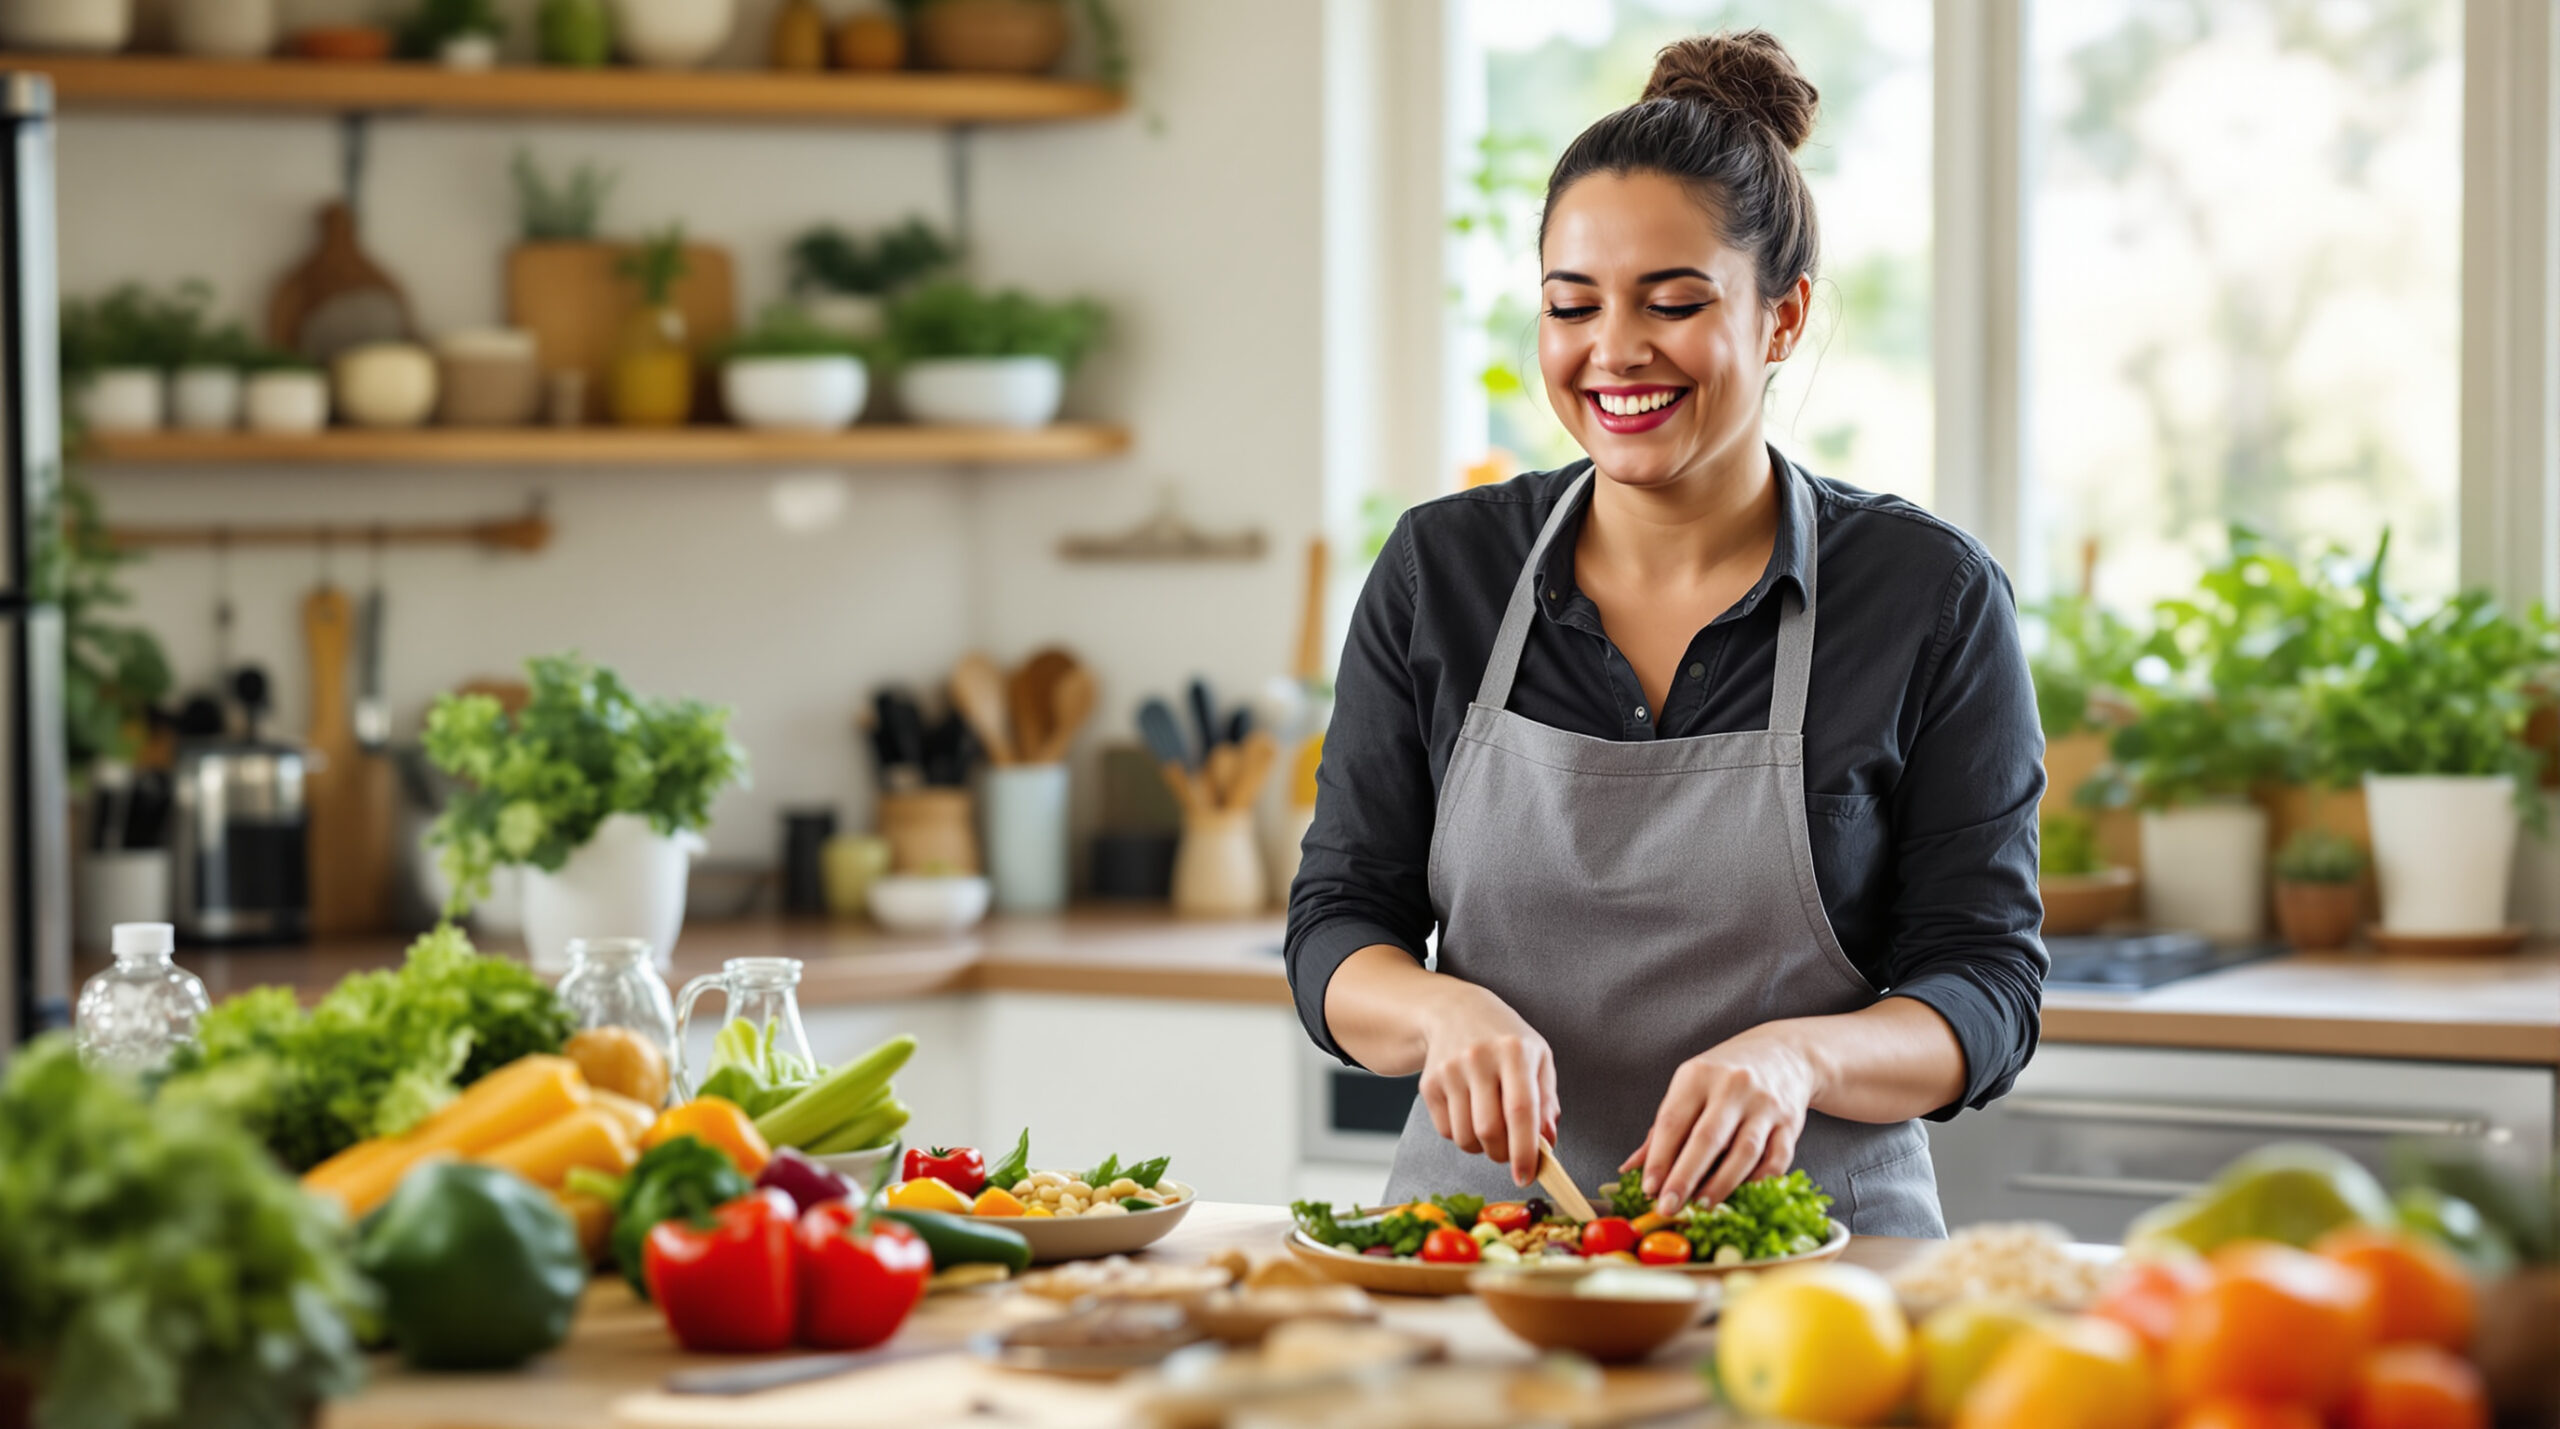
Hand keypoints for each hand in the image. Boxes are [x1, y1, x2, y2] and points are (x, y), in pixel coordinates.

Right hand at [1415, 981, 1559, 1186]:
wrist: (1455, 1011)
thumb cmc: (1505, 1039)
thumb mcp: (1538, 1058)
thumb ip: (1547, 1101)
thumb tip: (1546, 1143)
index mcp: (1514, 1051)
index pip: (1520, 1110)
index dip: (1525, 1149)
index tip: (1526, 1175)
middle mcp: (1479, 1058)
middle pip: (1489, 1130)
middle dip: (1503, 1155)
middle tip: (1510, 1153)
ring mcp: (1449, 1070)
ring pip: (1466, 1137)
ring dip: (1483, 1149)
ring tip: (1492, 1130)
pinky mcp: (1429, 1083)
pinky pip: (1447, 1132)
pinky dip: (1463, 1137)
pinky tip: (1470, 1114)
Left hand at [1622, 1026, 1815, 1216]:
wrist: (1783, 1054)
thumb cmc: (1725, 1075)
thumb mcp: (1689, 1087)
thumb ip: (1662, 1129)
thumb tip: (1631, 1168)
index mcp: (1698, 1076)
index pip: (1673, 1122)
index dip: (1658, 1159)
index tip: (1648, 1189)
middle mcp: (1732, 1087)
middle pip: (1707, 1139)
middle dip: (1685, 1177)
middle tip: (1669, 1207)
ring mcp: (1764, 1104)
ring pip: (1744, 1152)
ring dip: (1721, 1185)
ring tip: (1701, 1205)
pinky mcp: (1790, 1123)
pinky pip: (1776, 1160)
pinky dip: (1758, 1182)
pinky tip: (1741, 1194)